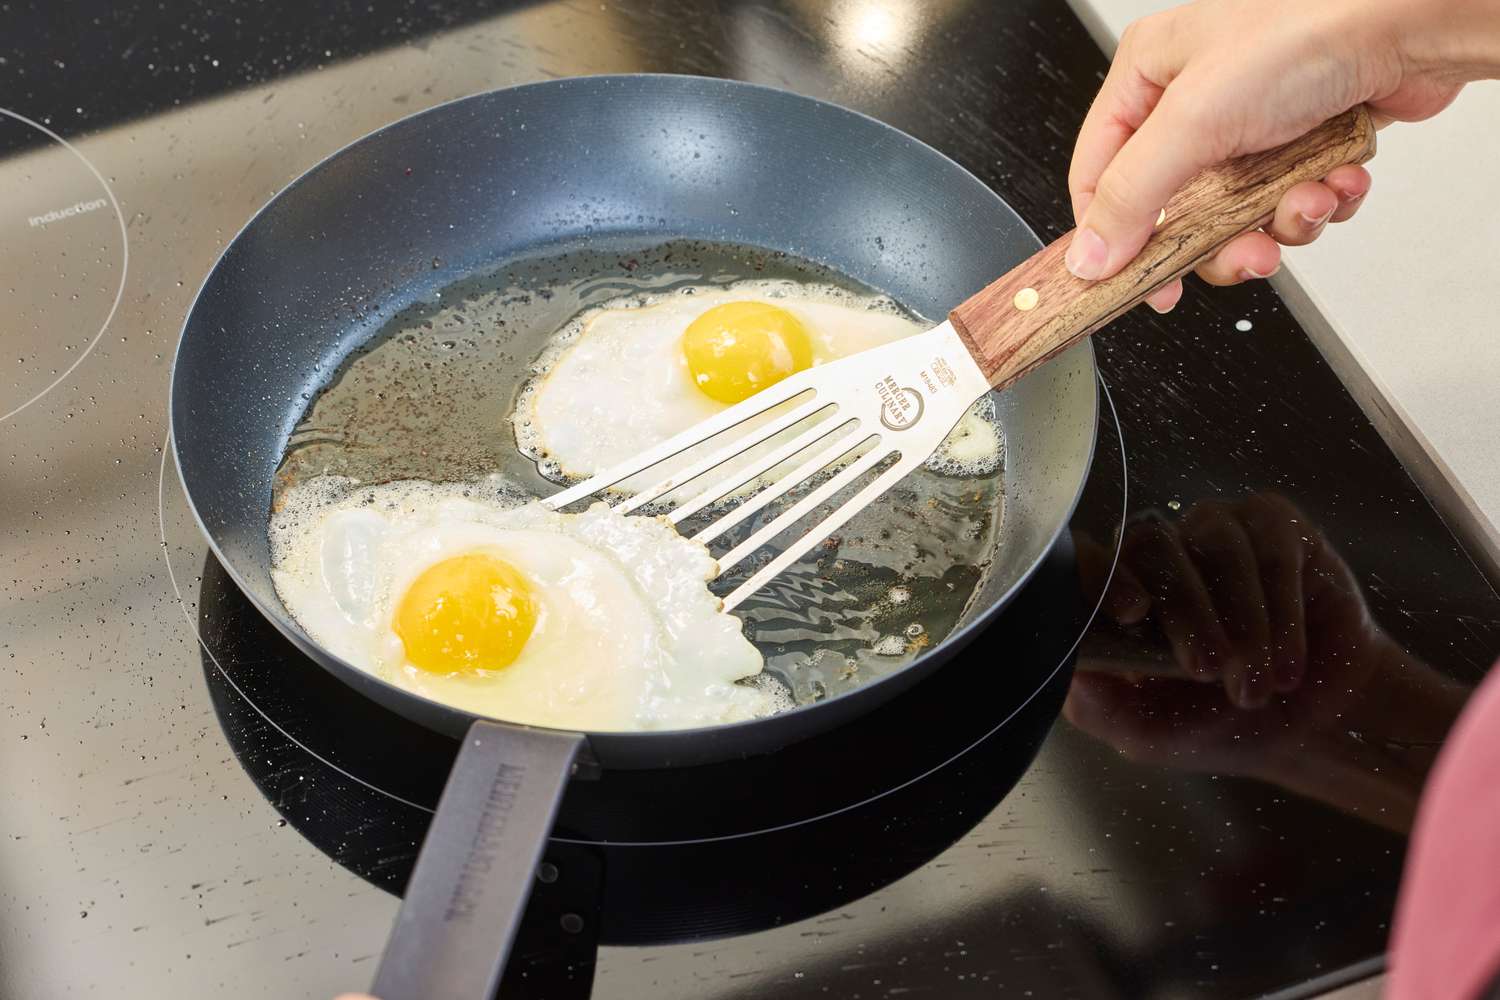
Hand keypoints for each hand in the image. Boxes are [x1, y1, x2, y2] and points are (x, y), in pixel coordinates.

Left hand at [1066, 494, 1467, 830]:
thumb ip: (1101, 706)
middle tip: (1208, 671)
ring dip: (1241, 620)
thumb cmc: (1220, 723)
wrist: (1310, 730)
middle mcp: (1161, 553)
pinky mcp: (1276, 530)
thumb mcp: (1151, 733)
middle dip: (1184, 612)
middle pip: (1152, 546)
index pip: (1086, 556)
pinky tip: (1287, 664)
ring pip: (1217, 545)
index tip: (1131, 613)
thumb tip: (1068, 670)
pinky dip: (1282, 612)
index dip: (1100, 572)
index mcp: (1118, 593)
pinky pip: (1273, 552)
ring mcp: (1216, 533)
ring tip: (1256, 685)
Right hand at [1067, 0, 1499, 311]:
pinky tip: (1336, 179)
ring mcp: (1249, 124)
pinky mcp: (1300, 142)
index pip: (1099, 176)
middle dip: (1219, 240)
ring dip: (1278, 222)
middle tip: (1247, 252)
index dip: (1114, 236)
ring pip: (1236, 217)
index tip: (1139, 283)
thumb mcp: (1193, 120)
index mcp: (1148, 76)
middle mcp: (1193, 101)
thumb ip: (1132, 196)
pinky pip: (1288, 203)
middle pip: (1175, 211)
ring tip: (1306, 202)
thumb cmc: (1309, 29)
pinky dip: (1316, 203)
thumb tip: (1089, 258)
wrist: (1413, 21)